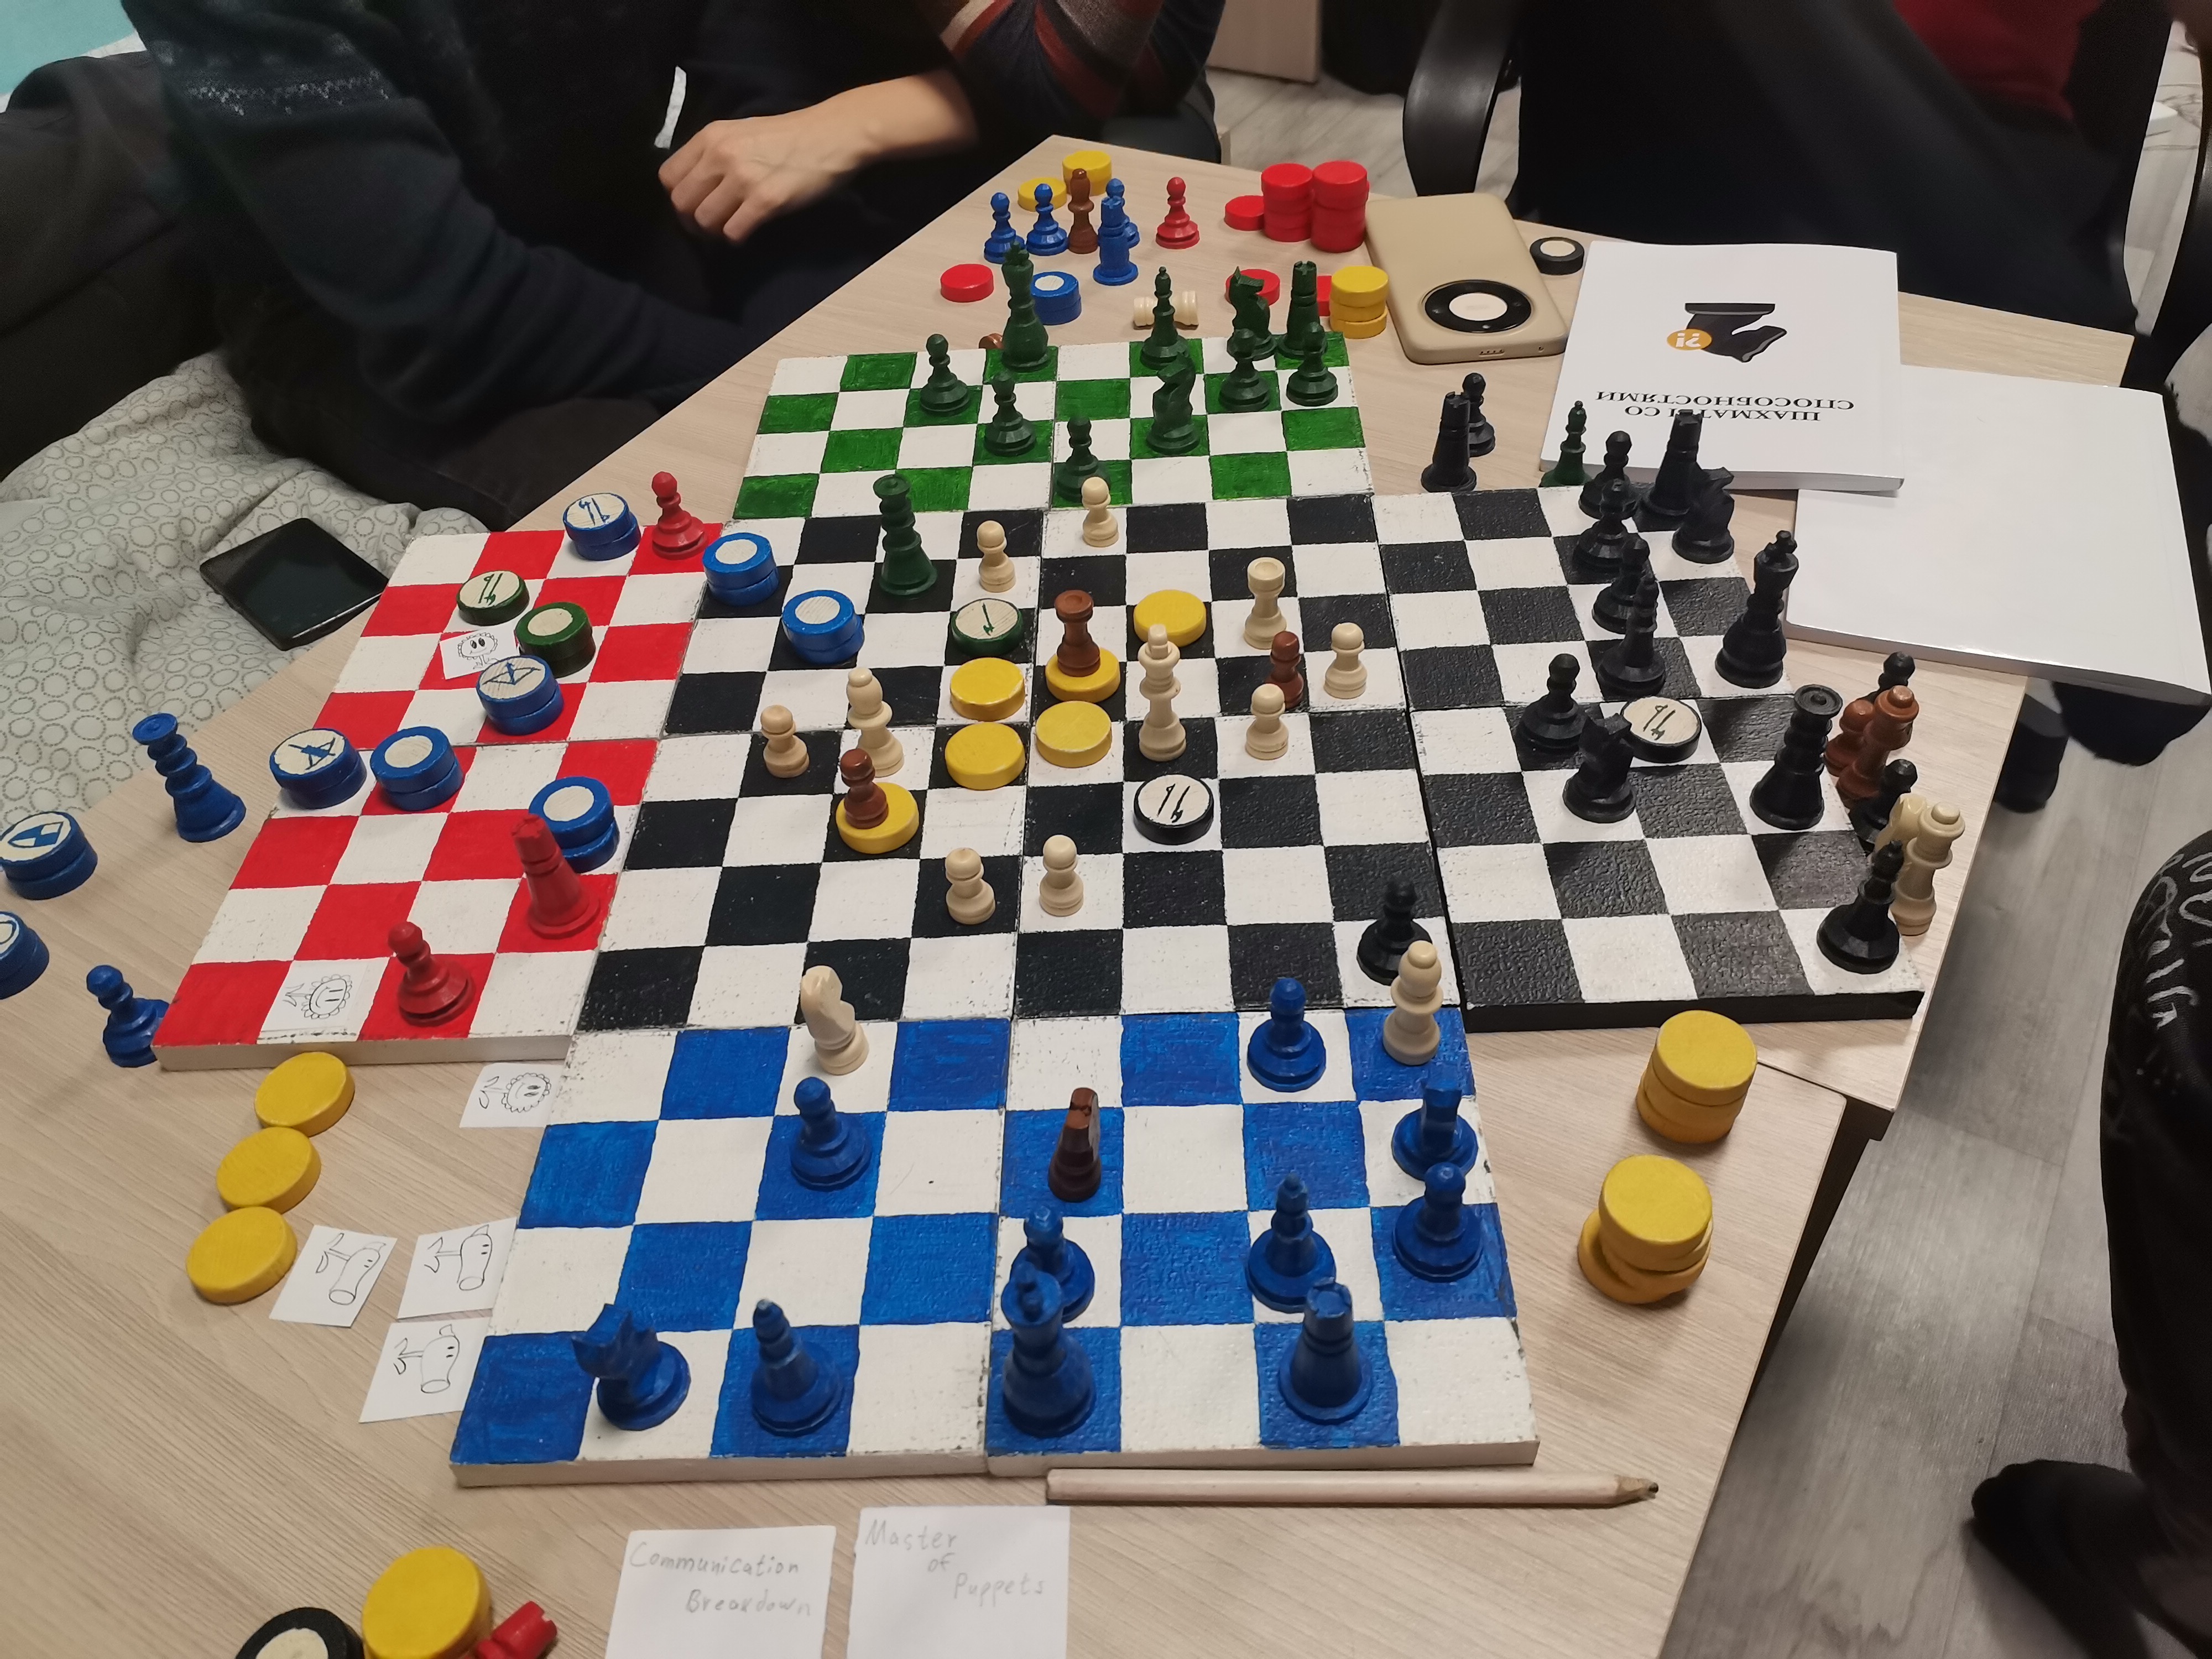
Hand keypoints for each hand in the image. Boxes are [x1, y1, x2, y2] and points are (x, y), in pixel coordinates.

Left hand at [660, 106, 863, 244]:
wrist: (831, 135)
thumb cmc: (788, 136)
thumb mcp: (741, 132)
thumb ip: (714, 153)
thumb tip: (696, 185)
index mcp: (710, 136)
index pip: (668, 177)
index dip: (679, 197)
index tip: (697, 203)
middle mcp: (721, 155)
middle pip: (682, 203)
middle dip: (693, 221)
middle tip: (712, 224)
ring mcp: (743, 178)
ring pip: (705, 221)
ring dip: (715, 232)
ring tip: (731, 227)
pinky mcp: (765, 200)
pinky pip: (733, 232)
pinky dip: (736, 238)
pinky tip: (748, 231)